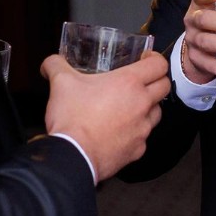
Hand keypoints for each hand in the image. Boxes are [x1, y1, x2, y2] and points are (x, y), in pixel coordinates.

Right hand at [40, 51, 168, 180]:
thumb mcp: (61, 83)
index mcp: (129, 83)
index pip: (159, 65)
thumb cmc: (72, 117)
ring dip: (148, 107)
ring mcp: (143, 128)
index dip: (155, 59)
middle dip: (156, 80)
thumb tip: (50, 61)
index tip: (145, 59)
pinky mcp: (138, 149)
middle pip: (165, 86)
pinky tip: (119, 131)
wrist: (73, 156)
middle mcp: (142, 104)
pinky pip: (143, 136)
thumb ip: (56, 65)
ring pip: (157, 112)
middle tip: (140, 81)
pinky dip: (135, 132)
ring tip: (129, 106)